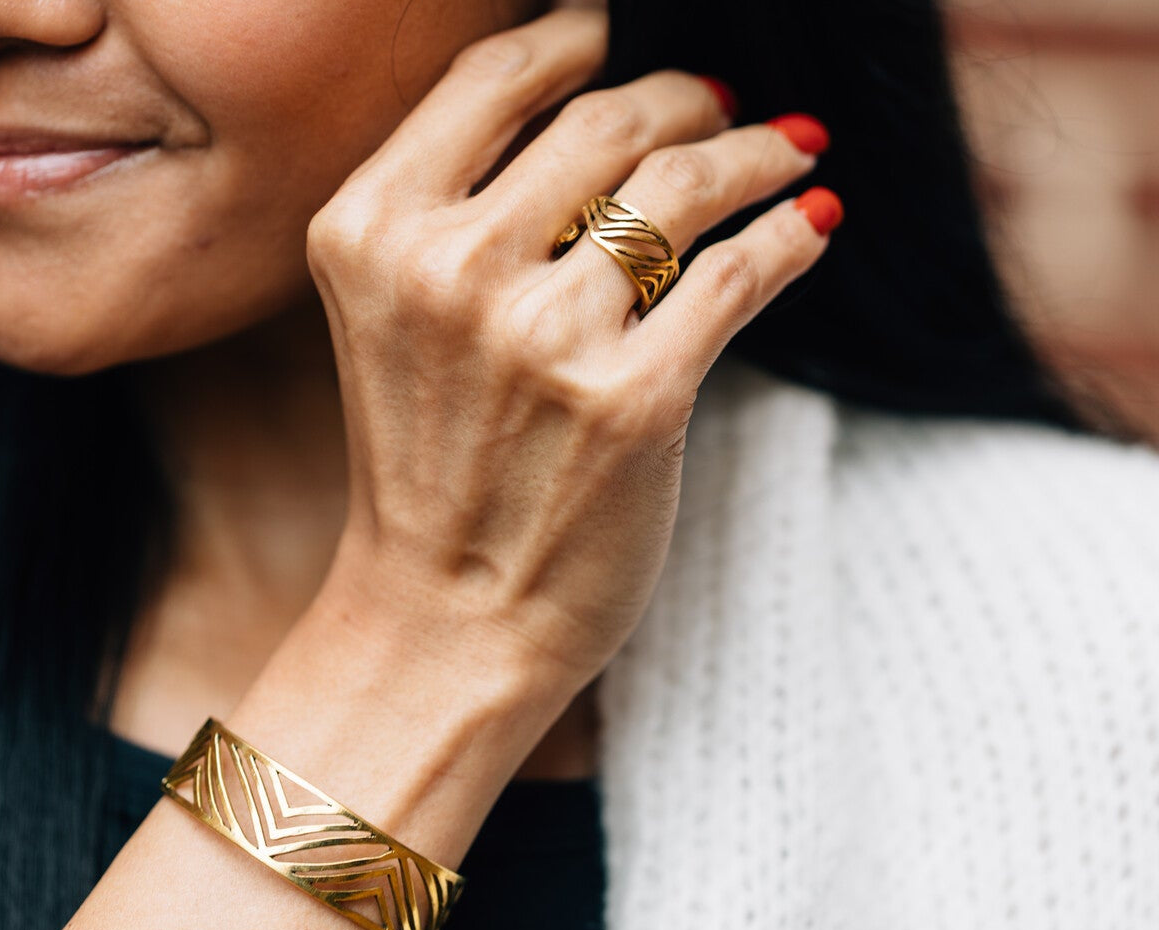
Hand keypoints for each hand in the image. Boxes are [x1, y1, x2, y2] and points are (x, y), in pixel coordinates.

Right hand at [306, 6, 833, 693]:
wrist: (445, 621)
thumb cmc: (430, 476)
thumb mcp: (396, 326)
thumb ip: (462, 220)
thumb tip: (606, 116)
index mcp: (370, 233)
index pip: (496, 78)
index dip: (577, 35)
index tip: (624, 31)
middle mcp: (448, 270)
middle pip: (604, 119)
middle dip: (684, 97)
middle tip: (723, 104)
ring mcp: (541, 337)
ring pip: (683, 184)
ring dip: (756, 152)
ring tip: (788, 150)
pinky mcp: (631, 400)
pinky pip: (741, 273)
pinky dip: (791, 235)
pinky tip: (810, 222)